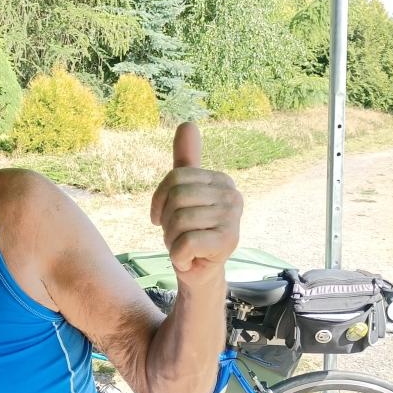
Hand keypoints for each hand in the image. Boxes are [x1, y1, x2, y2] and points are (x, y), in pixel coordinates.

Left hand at [150, 122, 241, 288]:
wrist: (199, 271)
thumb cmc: (189, 230)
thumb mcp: (183, 193)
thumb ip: (185, 160)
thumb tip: (188, 122)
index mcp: (221, 180)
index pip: (174, 178)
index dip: (159, 201)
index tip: (164, 218)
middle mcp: (232, 195)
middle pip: (176, 198)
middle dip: (166, 222)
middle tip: (177, 235)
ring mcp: (233, 218)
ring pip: (179, 221)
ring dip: (172, 241)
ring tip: (184, 247)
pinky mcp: (229, 242)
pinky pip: (185, 243)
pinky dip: (178, 256)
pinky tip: (188, 259)